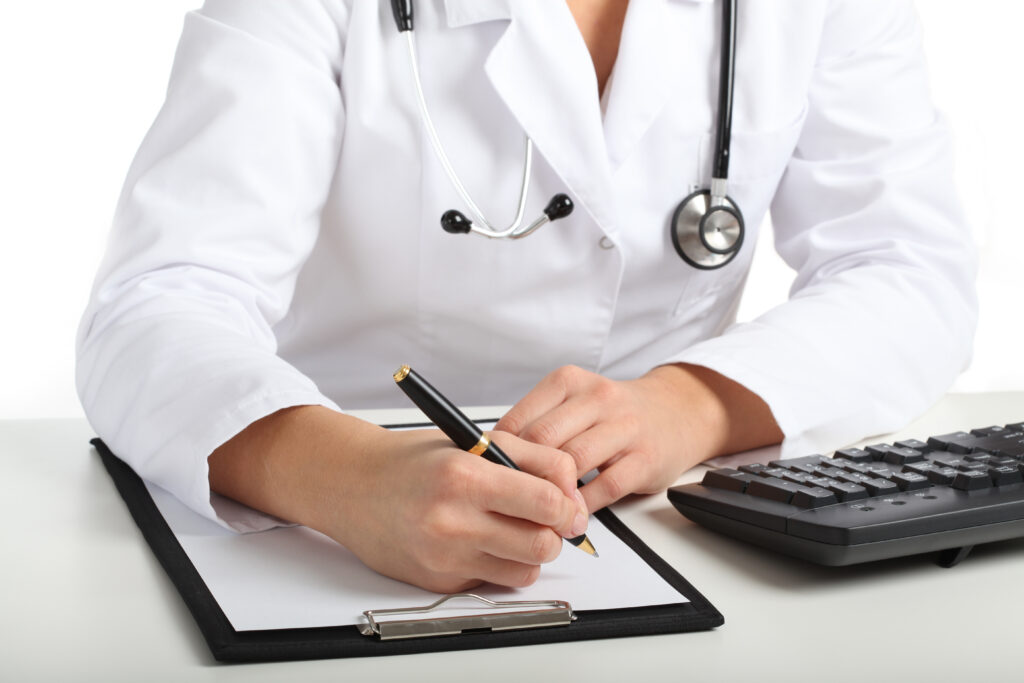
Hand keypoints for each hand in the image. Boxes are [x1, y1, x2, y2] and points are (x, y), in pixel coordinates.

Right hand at [209, 407, 589, 592]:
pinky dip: (498, 564)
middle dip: (555, 534)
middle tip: (548, 521)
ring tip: (513, 530)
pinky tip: (480, 540)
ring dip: (529, 554)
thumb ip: (531, 457)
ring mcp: (444, 556)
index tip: (570, 507)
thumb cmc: (413, 461)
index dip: (569, 508)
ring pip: (524, 571)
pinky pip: (493, 581)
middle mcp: (452, 520)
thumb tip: (572, 490)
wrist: (352, 486)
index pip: (544, 503)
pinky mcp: (438, 581)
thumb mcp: (474, 441)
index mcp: (465, 475)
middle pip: (541, 545)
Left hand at [495, 364, 781, 511]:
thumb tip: (491, 456)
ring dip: (553, 494)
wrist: (676, 411)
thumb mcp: (572, 401)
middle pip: (543, 441)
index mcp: (569, 382)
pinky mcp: (644, 458)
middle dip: (525, 475)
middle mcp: (597, 398)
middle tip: (512, 499)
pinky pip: (604, 488)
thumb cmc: (613, 413)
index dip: (501, 454)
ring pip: (573, 463)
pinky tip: (572, 514)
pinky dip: (583, 506)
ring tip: (540, 511)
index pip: (520, 420)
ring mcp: (624, 428)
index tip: (492, 476)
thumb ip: (536, 423)